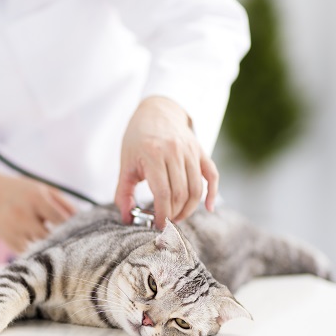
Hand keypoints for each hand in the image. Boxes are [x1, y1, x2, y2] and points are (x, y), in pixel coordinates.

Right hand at [0, 171, 74, 252]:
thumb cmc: (26, 192)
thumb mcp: (44, 190)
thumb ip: (65, 204)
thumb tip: (84, 222)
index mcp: (36, 198)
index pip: (60, 219)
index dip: (71, 227)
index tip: (79, 232)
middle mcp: (23, 214)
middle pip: (49, 236)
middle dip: (59, 239)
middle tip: (70, 242)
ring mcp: (13, 229)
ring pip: (39, 246)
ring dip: (48, 246)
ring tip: (52, 241)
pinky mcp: (8, 241)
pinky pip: (29, 252)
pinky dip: (36, 250)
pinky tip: (37, 242)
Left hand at [115, 96, 218, 228]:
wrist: (157, 110)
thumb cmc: (138, 138)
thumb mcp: (126, 163)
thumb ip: (123, 191)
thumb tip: (125, 217)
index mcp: (153, 155)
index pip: (163, 193)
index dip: (162, 214)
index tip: (158, 225)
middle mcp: (175, 152)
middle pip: (181, 194)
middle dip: (174, 214)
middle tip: (166, 223)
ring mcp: (190, 151)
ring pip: (196, 189)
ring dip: (189, 209)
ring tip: (177, 217)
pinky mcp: (201, 151)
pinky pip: (212, 175)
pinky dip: (212, 193)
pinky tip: (208, 207)